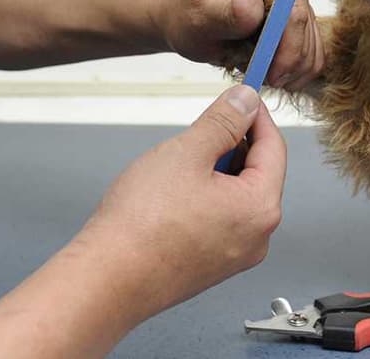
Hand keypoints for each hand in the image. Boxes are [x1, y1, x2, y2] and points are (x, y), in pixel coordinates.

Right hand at [0, 85, 286, 358]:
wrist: (97, 282)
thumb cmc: (136, 221)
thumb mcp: (182, 150)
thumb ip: (218, 120)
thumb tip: (242, 97)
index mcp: (261, 205)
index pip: (272, 141)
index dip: (250, 109)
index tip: (232, 87)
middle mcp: (254, 234)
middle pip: (253, 167)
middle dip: (224, 139)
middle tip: (189, 123)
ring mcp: (229, 254)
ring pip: (229, 190)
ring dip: (204, 165)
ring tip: (166, 158)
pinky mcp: (201, 264)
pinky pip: (209, 214)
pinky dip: (192, 193)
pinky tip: (157, 188)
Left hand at [157, 0, 324, 90]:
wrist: (185, 17)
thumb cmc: (188, 15)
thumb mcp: (198, 17)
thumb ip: (226, 13)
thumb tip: (253, 4)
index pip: (289, 8)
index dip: (287, 46)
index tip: (272, 74)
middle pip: (305, 24)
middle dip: (290, 61)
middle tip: (267, 80)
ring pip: (313, 40)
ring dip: (293, 67)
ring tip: (264, 76)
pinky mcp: (297, 14)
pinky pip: (312, 48)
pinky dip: (298, 69)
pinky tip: (275, 75)